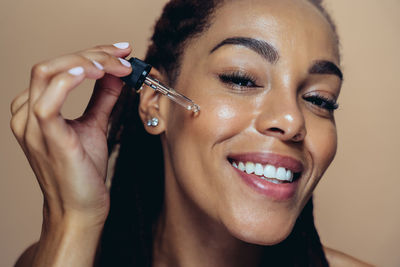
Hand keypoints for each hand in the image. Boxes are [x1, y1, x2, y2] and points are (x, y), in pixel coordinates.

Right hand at [10, 43, 131, 225]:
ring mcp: (31, 126)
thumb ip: (101, 98)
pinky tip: (94, 74)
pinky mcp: (44, 138)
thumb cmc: (83, 170)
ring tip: (116, 66)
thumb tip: (114, 73)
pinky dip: (69, 81)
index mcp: (35, 109)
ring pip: (48, 73)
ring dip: (86, 62)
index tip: (122, 53)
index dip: (91, 54)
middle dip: (92, 54)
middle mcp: (26, 113)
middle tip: (124, 56)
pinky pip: (47, 101)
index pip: (59, 68)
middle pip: (53, 64)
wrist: (80, 208)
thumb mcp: (94, 125)